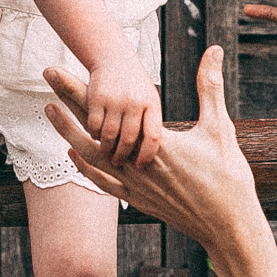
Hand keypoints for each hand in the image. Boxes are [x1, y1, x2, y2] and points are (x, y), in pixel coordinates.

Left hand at [44, 49, 276, 276]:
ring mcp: (134, 185)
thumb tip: (213, 49)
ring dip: (68, 131)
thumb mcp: (220, 128)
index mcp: (153, 142)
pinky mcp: (138, 200)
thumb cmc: (229, 178)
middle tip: (47, 74)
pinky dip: (85, 166)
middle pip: (91, 127)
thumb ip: (210, 87)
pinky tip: (74, 154)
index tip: (59, 70)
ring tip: (49, 110)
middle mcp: (136, 164)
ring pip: (90, 155)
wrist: (228, 227)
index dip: (80, 87)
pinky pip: (103, 181)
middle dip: (68, 99)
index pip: (107, 109)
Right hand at [84, 56, 163, 166]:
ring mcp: (115, 100)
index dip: (146, 155)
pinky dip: (93, 135)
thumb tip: (149, 153)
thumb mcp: (149, 99)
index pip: (153, 137)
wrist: (113, 57)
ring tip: (106, 154)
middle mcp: (134, 102)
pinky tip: (96, 137)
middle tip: (118, 163)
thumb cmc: (134, 84)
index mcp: (151, 104)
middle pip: (129, 139)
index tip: (140, 166)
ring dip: (106, 148)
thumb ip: (150, 122)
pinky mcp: (96, 98)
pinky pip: (93, 126)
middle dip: (122, 156)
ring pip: (109, 135)